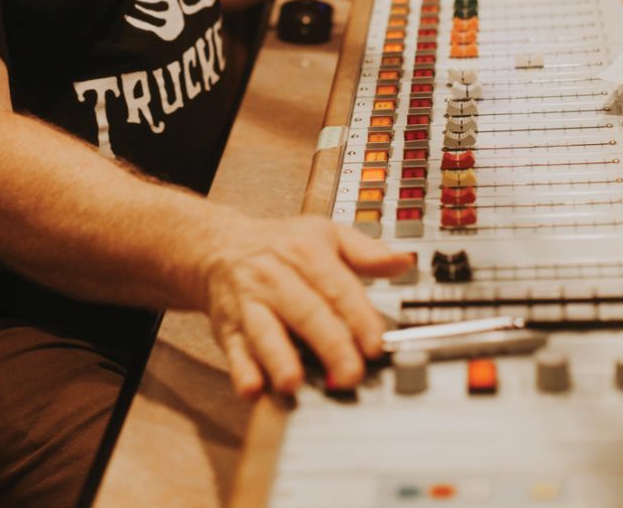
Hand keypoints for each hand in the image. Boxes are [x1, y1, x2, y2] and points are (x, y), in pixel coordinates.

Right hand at [202, 215, 414, 397]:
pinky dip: (241, 370)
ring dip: (278, 358)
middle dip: (329, 345)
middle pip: (306, 312)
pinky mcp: (227, 328)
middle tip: (350, 374)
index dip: (359, 316)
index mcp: (305, 252)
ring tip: (292, 383)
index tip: (376, 342)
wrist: (220, 246)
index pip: (337, 287)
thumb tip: (402, 262)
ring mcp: (249, 303)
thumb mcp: (326, 235)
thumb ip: (366, 252)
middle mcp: (275, 277)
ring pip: (265, 332)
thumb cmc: (280, 245)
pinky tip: (252, 387)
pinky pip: (233, 350)